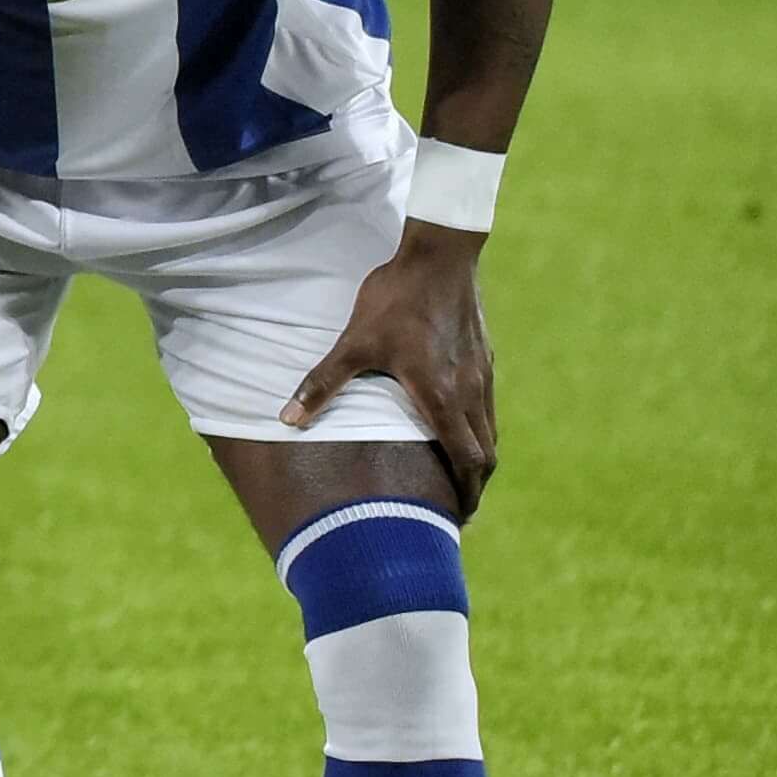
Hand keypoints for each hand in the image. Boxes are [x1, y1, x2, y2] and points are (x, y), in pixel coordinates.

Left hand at [290, 225, 495, 512]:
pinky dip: (479, 431)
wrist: (440, 258)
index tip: (456, 519)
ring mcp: (483, 376)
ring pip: (490, 431)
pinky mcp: (484, 358)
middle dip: (473, 486)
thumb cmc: (395, 301)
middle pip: (486, 455)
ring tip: (460, 479)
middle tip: (457, 510)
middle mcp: (471, 393)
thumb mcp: (353, 344)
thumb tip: (286, 420)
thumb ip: (321, 384)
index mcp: (443, 399)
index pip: (467, 461)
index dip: (464, 494)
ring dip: (478, 459)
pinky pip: (488, 407)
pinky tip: (458, 429)